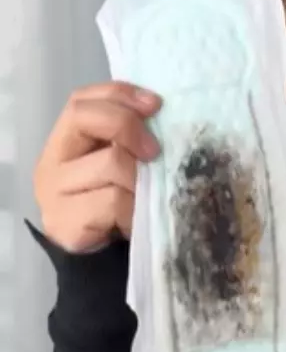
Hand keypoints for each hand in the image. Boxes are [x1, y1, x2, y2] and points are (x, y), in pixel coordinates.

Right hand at [33, 82, 161, 252]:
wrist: (101, 257)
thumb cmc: (120, 203)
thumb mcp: (127, 165)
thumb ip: (133, 140)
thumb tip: (168, 118)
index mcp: (67, 140)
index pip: (82, 100)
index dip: (120, 94)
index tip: (157, 104)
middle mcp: (53, 160)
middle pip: (85, 118)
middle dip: (128, 126)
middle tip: (155, 151)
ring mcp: (53, 191)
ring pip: (110, 163)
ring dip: (140, 179)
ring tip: (145, 197)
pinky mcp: (65, 220)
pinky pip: (114, 201)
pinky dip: (134, 209)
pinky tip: (135, 220)